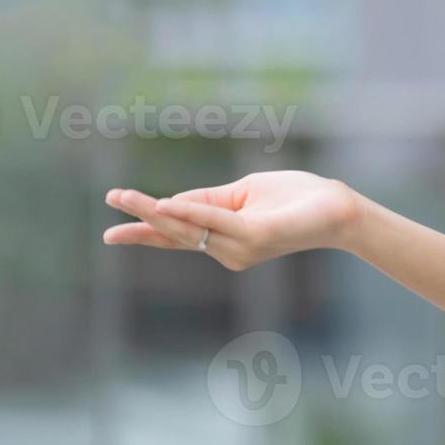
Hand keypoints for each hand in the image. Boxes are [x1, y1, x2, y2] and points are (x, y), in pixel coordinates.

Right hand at [103, 170, 361, 270]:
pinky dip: (190, 214)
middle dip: (139, 219)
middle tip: (108, 201)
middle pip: (174, 234)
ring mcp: (241, 248)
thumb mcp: (242, 193)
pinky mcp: (256, 239)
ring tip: (125, 197)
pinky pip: (216, 222)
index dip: (145, 228)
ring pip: (189, 228)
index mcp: (224, 238)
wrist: (336, 208)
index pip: (176, 236)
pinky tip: (166, 206)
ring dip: (155, 211)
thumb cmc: (294, 197)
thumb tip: (170, 204)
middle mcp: (228, 251)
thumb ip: (208, 200)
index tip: (111, 227)